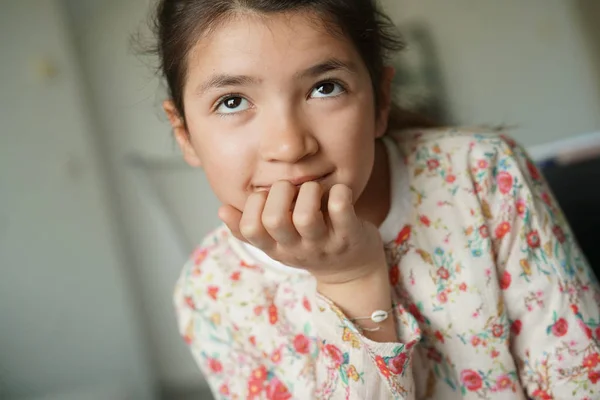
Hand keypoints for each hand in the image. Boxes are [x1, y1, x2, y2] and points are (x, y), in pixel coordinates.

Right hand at [218, 181, 386, 284]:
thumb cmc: (309, 246)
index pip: (250, 229)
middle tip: (292, 188)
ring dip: (308, 191)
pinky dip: (339, 193)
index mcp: (276, 248)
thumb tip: (221, 210)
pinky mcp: (350, 235)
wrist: (351, 271)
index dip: (254, 205)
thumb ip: (250, 229)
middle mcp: (297, 248)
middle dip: (280, 192)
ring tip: (314, 189)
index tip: (267, 196)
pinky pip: (341, 210)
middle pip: (274, 220)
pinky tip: (338, 190)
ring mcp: (324, 243)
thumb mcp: (277, 243)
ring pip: (306, 217)